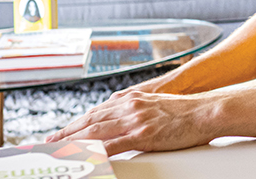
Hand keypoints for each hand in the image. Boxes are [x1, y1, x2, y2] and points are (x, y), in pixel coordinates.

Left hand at [46, 90, 223, 153]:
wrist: (206, 111)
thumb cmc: (187, 112)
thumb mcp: (156, 105)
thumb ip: (137, 110)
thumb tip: (123, 119)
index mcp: (131, 99)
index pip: (96, 112)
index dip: (76, 123)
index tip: (62, 132)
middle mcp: (129, 106)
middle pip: (89, 121)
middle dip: (66, 133)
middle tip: (48, 143)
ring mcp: (135, 120)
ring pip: (94, 132)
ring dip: (72, 142)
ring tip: (56, 150)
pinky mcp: (143, 135)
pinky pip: (112, 145)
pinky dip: (94, 151)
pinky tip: (83, 157)